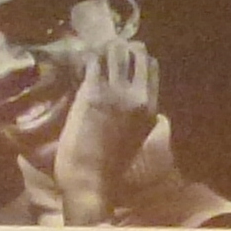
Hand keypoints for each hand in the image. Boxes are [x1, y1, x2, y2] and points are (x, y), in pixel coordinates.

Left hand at [53, 34, 160, 225]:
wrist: (90, 182)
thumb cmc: (108, 168)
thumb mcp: (136, 138)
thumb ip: (138, 115)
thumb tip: (135, 100)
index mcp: (151, 108)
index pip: (152, 66)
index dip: (135, 58)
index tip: (120, 60)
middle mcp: (138, 96)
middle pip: (137, 52)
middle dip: (120, 47)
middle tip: (103, 53)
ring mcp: (116, 93)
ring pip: (115, 51)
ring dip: (101, 49)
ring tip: (90, 56)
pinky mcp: (93, 94)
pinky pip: (93, 62)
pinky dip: (85, 59)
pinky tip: (78, 64)